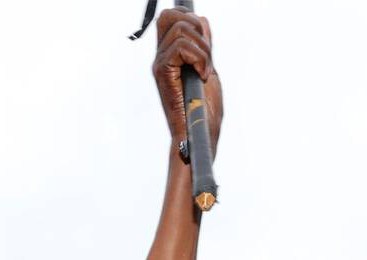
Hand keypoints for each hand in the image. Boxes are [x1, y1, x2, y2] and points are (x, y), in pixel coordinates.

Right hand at [153, 7, 222, 153]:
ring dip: (203, 48)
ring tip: (206, 71)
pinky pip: (182, 46)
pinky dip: (200, 58)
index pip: (173, 17)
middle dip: (196, 27)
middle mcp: (161, 58)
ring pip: (181, 28)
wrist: (198, 136)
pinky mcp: (163, 73)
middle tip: (205, 55)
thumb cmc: (203, 111)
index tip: (206, 49)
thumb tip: (201, 21)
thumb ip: (202, 46)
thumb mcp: (206, 69)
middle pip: (171, 15)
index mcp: (169, 56)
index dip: (193, 21)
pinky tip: (203, 75)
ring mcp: (160, 65)